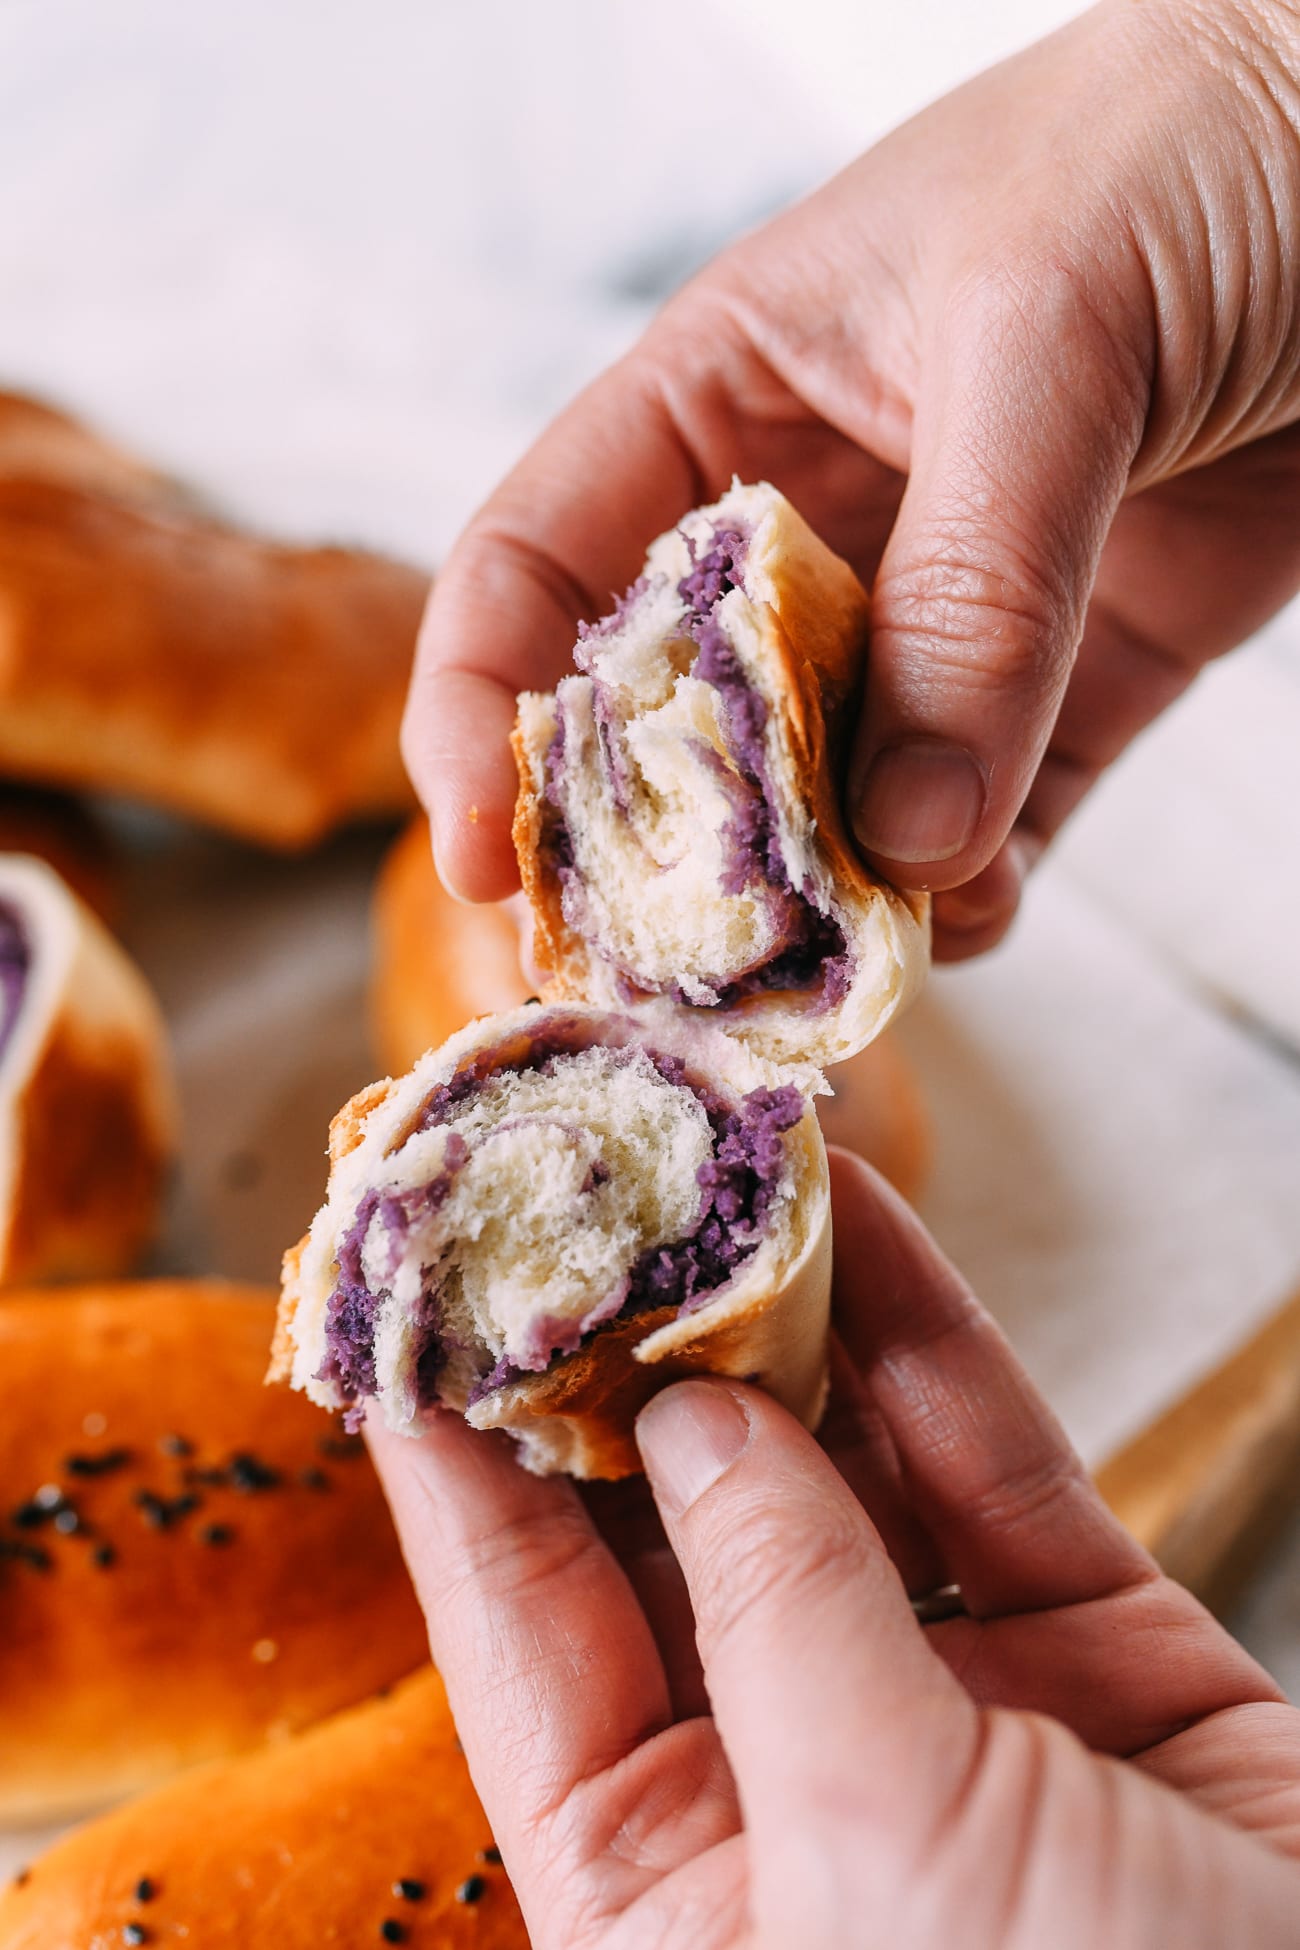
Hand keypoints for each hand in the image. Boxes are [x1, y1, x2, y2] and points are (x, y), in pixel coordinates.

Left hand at [370, 1150, 1299, 1948]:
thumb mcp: (882, 1852)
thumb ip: (781, 1614)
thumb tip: (693, 1423)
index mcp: (673, 1900)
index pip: (522, 1641)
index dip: (458, 1467)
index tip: (413, 1305)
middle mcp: (792, 1795)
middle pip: (672, 1533)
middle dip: (625, 1357)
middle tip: (568, 1188)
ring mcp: (950, 1717)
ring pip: (837, 1476)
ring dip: (780, 1316)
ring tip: (707, 1163)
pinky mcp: (1097, 1659)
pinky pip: (988, 1470)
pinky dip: (927, 1342)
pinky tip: (862, 1218)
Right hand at [404, 0, 1299, 958]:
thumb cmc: (1181, 150)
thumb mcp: (1042, 331)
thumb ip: (969, 585)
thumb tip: (904, 830)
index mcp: (724, 399)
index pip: (540, 567)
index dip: (484, 714)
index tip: (486, 857)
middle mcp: (808, 523)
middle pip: (676, 727)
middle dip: (658, 858)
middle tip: (662, 979)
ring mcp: (938, 617)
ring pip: (829, 803)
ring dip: (827, 899)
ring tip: (852, 958)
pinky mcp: (1069, 682)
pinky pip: (986, 829)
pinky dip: (966, 896)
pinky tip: (971, 912)